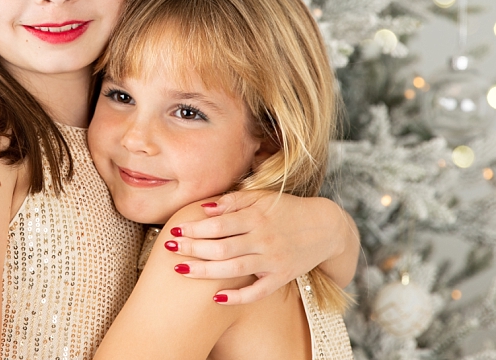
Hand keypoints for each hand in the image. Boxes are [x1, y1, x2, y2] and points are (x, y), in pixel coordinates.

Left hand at [163, 192, 351, 304]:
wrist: (326, 228)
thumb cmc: (286, 210)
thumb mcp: (263, 197)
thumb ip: (233, 201)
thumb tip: (203, 208)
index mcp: (257, 217)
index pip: (219, 225)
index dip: (194, 228)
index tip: (175, 229)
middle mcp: (264, 240)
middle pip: (222, 248)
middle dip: (193, 249)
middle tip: (169, 248)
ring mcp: (273, 261)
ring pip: (234, 270)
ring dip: (205, 271)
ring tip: (180, 270)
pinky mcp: (281, 278)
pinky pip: (257, 292)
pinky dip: (237, 297)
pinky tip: (216, 298)